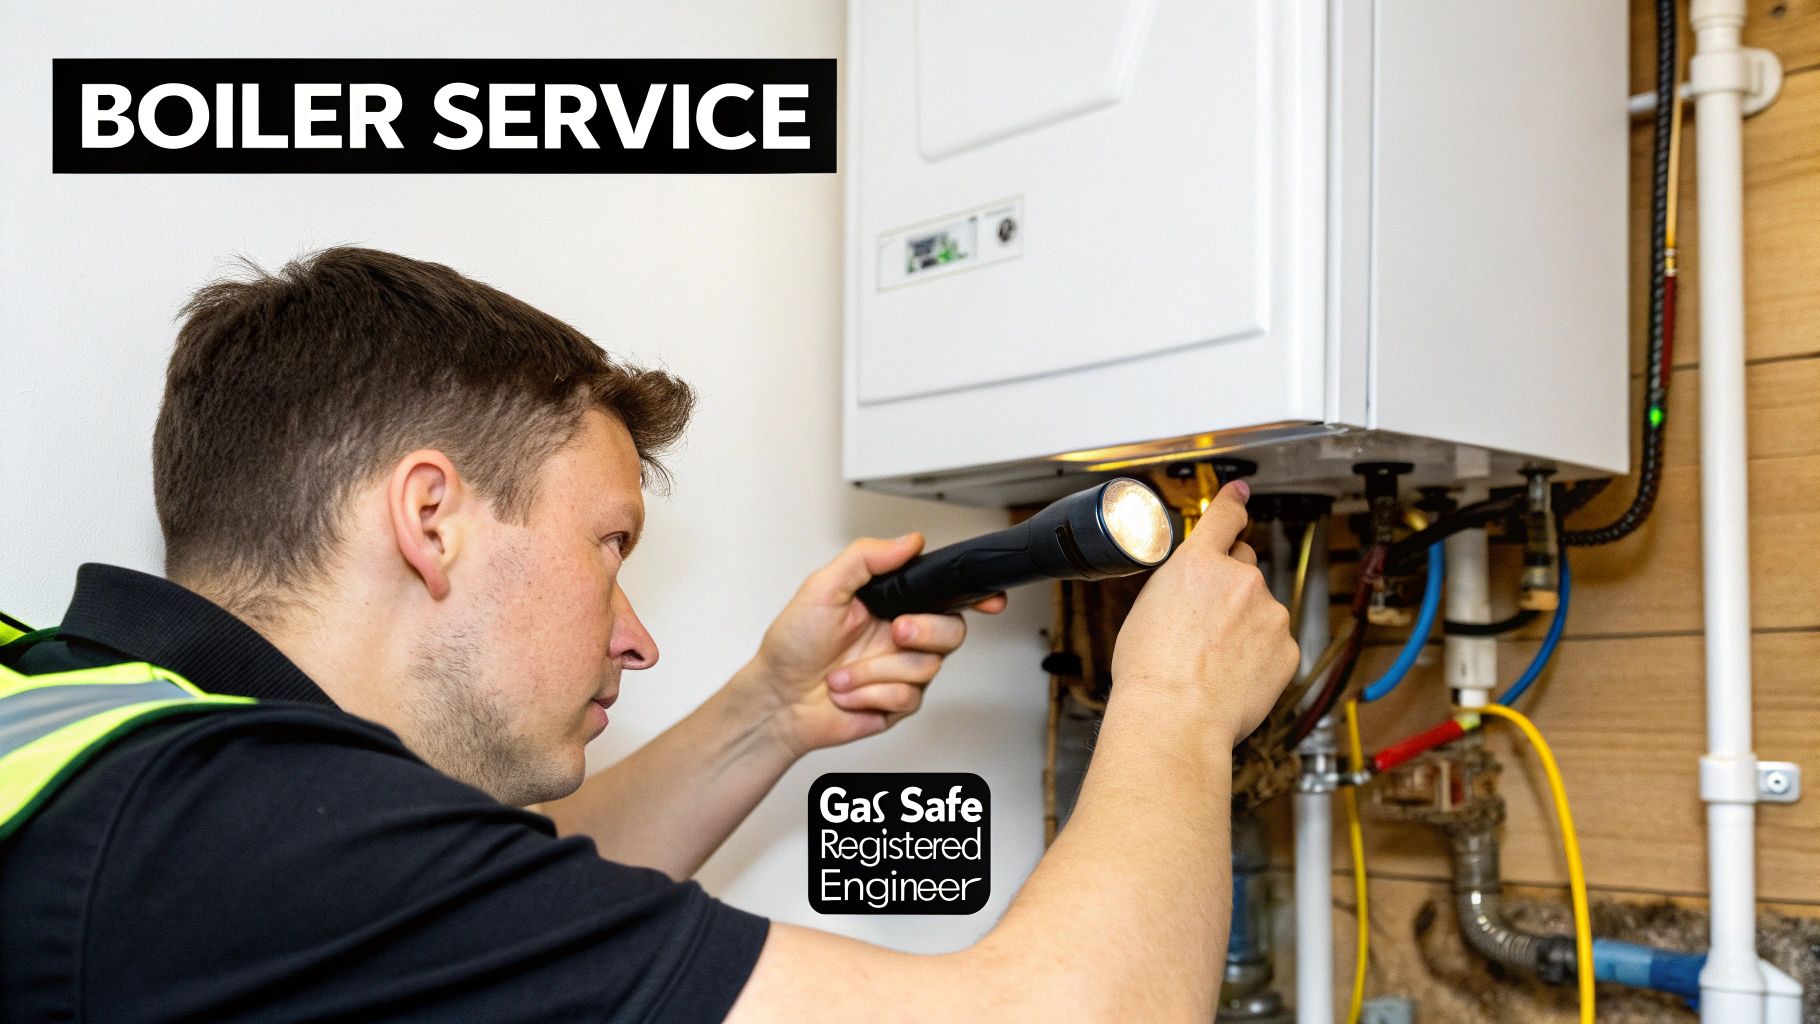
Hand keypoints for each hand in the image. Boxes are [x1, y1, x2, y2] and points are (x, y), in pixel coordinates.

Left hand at [745, 533, 1006, 757]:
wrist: (777, 699)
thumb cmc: (792, 645)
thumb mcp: (822, 588)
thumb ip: (866, 557)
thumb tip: (907, 541)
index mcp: (890, 602)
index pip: (943, 592)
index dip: (975, 594)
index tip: (989, 598)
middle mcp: (902, 635)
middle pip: (952, 630)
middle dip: (925, 631)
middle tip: (895, 632)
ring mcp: (901, 670)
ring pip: (927, 667)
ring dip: (876, 671)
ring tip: (843, 673)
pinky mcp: (897, 703)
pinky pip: (907, 697)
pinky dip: (870, 694)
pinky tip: (849, 692)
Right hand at [1110, 481, 1299, 745]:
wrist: (1175, 718)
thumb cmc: (1150, 672)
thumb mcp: (1146, 607)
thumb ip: (1179, 584)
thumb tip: (1191, 589)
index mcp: (1198, 564)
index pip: (1224, 517)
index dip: (1234, 501)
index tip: (1241, 493)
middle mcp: (1240, 579)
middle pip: (1244, 565)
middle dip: (1230, 585)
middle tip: (1206, 620)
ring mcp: (1269, 613)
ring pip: (1260, 608)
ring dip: (1244, 625)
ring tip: (1213, 660)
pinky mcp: (1287, 647)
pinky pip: (1274, 642)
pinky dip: (1259, 655)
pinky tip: (1233, 674)